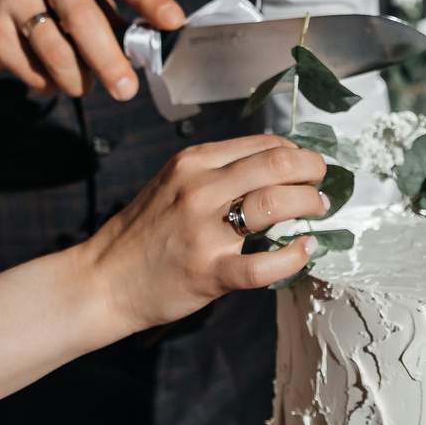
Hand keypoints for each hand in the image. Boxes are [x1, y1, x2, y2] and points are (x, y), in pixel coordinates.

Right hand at [0, 0, 184, 99]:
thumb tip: (152, 50)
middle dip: (109, 60)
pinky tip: (49, 76)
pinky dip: (47, 82)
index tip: (173, 22)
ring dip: (76, 79)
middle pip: (84, 17)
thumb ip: (118, 15)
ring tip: (83, 86)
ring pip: (56, 49)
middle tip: (126, 90)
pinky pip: (31, 67)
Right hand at [81, 135, 329, 334]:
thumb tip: (274, 166)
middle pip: (277, 164)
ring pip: (274, 203)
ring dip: (308, 204)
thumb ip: (217, 173)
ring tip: (316, 210)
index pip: (263, 144)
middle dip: (312, 170)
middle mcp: (199, 188)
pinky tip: (304, 250)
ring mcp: (203, 231)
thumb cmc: (144, 233)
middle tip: (322, 184)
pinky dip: (293, 256)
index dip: (297, 152)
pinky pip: (263, 264)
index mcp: (193, 162)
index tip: (307, 166)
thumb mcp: (173, 183)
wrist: (104, 280)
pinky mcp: (208, 271)